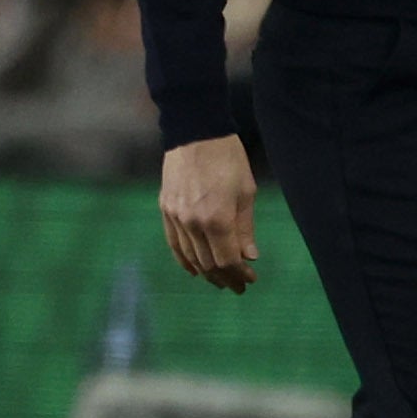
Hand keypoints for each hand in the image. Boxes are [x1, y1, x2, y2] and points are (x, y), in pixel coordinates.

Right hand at [161, 133, 258, 292]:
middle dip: (225, 277)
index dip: (239, 273)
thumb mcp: (246, 192)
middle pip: (208, 263)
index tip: (251, 278)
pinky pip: (174, 243)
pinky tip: (194, 270)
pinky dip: (184, 260)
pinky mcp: (166, 209)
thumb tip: (249, 256)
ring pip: (191, 256)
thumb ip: (245, 228)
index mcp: (217, 219)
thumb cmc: (228, 159)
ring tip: (221, 280)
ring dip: (207, 272)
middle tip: (239, 285)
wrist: (196, 132)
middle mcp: (193, 223)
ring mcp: (176, 217)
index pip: (227, 260)